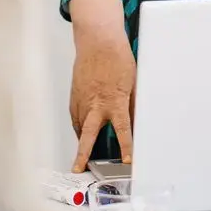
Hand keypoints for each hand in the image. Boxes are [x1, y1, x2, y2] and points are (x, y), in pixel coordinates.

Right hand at [68, 0, 134, 172]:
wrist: (98, 41)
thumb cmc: (117, 59)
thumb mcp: (133, 83)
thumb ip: (133, 106)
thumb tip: (136, 123)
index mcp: (114, 101)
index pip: (122, 130)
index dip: (126, 147)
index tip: (128, 161)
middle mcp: (96, 103)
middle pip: (89, 135)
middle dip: (83, 154)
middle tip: (78, 169)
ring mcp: (82, 100)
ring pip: (80, 127)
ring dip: (82, 142)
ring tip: (82, 158)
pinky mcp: (74, 95)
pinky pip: (75, 117)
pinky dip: (78, 127)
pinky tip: (82, 133)